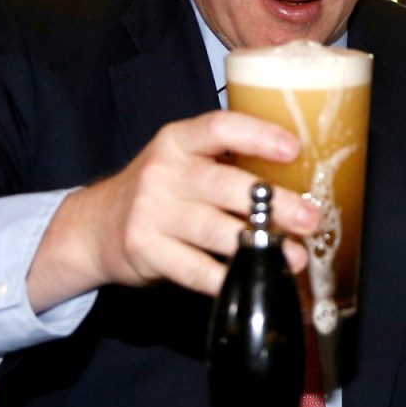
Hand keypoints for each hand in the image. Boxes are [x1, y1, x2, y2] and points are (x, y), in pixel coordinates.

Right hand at [30, 110, 320, 307]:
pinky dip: (228, 277)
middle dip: (273, 203)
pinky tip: (253, 278)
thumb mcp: (185, 162)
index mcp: (178, 141)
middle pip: (224, 185)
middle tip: (310, 218)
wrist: (95, 226)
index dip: (257, 135)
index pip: (219, 127)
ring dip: (258, 245)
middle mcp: (163, 172)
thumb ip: (229, 163)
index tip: (293, 149)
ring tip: (293, 256)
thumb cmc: (161, 190)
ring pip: (213, 229)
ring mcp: (151, 212)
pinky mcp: (146, 250)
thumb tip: (300, 182)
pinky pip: (195, 269)